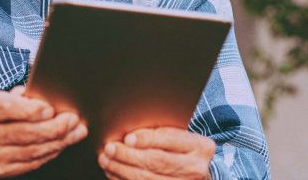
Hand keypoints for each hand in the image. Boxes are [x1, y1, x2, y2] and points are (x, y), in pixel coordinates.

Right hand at [0, 86, 87, 177]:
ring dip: (60, 140)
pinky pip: (33, 162)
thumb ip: (19, 95)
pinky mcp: (1, 170)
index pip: (6, 108)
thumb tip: (47, 98)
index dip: (31, 110)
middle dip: (54, 127)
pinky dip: (51, 151)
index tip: (50, 109)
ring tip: (76, 131)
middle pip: (25, 132)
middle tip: (73, 119)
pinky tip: (63, 142)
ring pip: (33, 149)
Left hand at [98, 127, 215, 179]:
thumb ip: (160, 132)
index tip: (127, 138)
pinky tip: (114, 172)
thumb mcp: (181, 134)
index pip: (171, 140)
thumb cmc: (185, 148)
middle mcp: (196, 168)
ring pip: (148, 179)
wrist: (201, 170)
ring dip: (122, 170)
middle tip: (109, 148)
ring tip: (106, 160)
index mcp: (201, 146)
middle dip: (128, 155)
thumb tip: (128, 134)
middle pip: (157, 162)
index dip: (147, 139)